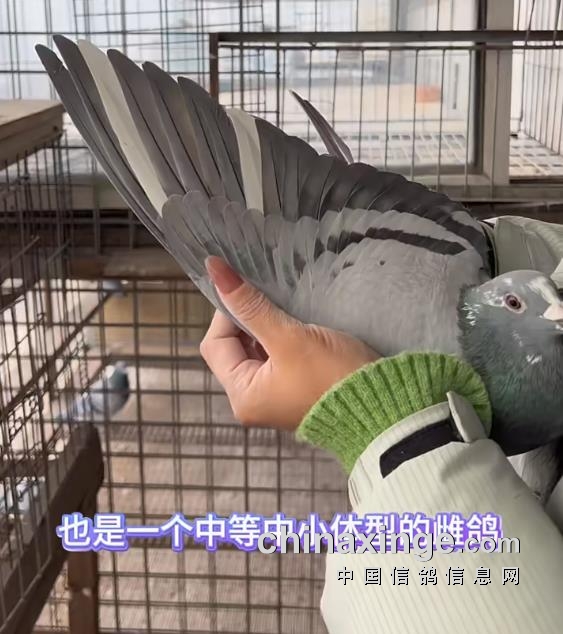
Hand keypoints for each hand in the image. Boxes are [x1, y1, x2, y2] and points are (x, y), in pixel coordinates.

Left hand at [200, 257, 379, 431]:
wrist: (382, 406)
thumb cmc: (333, 376)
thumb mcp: (289, 337)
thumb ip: (251, 305)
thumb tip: (215, 271)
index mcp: (243, 397)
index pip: (215, 344)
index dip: (226, 314)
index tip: (249, 293)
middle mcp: (252, 401)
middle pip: (232, 349)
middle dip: (247, 322)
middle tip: (270, 303)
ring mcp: (273, 397)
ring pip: (254, 351)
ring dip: (265, 329)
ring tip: (286, 315)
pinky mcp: (292, 390)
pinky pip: (274, 359)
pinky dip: (279, 340)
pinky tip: (297, 328)